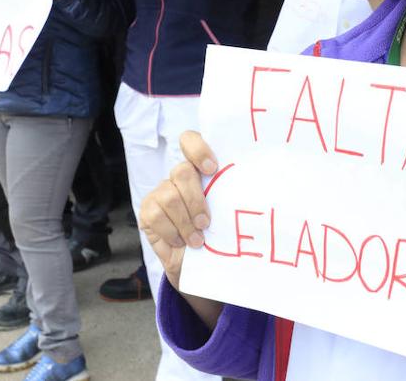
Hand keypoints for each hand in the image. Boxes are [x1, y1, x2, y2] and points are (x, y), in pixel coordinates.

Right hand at [140, 132, 218, 289]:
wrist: (196, 265)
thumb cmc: (216, 235)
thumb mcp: (226, 214)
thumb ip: (230, 196)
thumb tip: (257, 187)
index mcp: (199, 170)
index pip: (190, 140)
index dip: (198, 149)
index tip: (212, 169)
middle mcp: (178, 176)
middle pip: (182, 171)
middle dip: (196, 200)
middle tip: (206, 224)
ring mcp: (160, 192)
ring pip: (170, 196)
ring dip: (186, 222)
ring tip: (197, 240)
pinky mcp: (147, 210)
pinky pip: (157, 215)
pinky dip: (172, 232)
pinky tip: (180, 241)